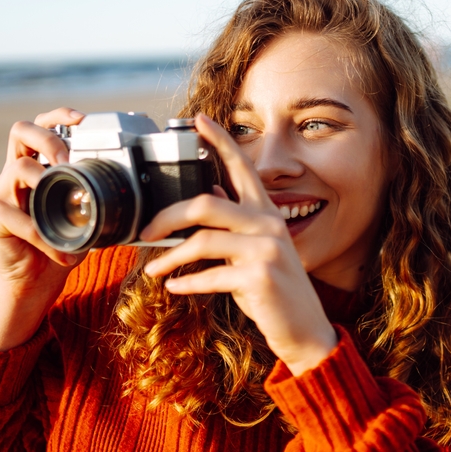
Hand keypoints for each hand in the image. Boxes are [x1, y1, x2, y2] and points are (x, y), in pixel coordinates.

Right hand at [0, 107, 87, 351]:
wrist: (37, 281)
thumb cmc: (63, 244)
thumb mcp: (87, 218)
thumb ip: (98, 199)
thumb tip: (134, 190)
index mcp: (38, 165)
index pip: (41, 126)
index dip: (59, 116)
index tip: (82, 120)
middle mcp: (14, 171)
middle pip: (20, 131)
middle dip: (49, 139)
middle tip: (69, 162)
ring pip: (18, 169)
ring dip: (47, 187)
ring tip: (66, 212)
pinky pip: (12, 214)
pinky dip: (40, 234)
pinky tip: (59, 251)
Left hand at [141, 114, 337, 375]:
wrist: (303, 330)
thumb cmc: (274, 290)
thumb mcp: (257, 250)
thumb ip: (236, 224)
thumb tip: (210, 196)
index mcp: (267, 213)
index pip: (242, 167)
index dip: (221, 141)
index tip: (198, 121)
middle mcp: (269, 225)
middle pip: (205, 204)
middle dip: (167, 217)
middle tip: (146, 233)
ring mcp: (266, 250)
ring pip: (202, 241)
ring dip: (170, 257)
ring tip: (154, 270)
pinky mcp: (259, 278)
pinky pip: (210, 275)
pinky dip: (187, 283)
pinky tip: (174, 288)